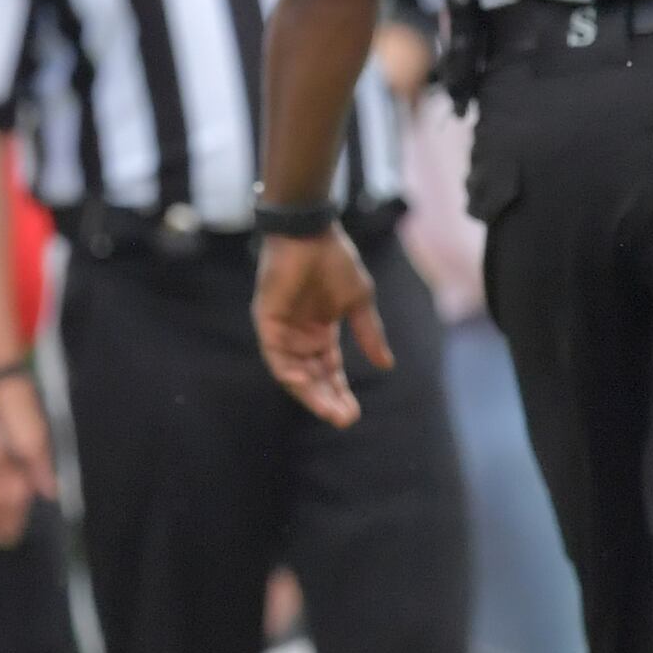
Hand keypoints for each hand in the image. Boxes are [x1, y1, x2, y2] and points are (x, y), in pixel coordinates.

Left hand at [254, 228, 393, 426]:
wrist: (311, 232)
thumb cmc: (334, 260)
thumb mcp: (358, 302)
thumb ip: (368, 333)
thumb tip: (386, 365)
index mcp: (320, 331)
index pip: (329, 370)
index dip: (340, 393)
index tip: (353, 414)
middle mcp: (299, 335)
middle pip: (311, 377)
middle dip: (327, 400)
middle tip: (344, 420)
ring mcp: (282, 328)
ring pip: (293, 373)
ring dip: (310, 393)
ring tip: (331, 412)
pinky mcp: (266, 319)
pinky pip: (275, 355)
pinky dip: (288, 372)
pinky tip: (305, 386)